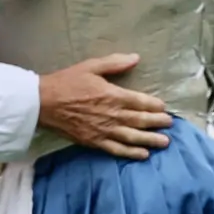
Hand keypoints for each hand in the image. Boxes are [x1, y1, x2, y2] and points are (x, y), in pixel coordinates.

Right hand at [36, 53, 172, 159]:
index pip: (140, 101)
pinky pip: (116, 149)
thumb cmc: (67, 82)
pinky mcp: (94, 142)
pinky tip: (143, 155)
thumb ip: (115, 63)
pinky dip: (131, 153)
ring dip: (150, 140)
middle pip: (140, 120)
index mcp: (113, 95)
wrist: (43, 103)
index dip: (155, 105)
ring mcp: (104, 130)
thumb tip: (136, 58)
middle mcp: (112, 114)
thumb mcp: (91, 66)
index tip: (165, 108)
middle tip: (170, 124)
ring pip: (133, 137)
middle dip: (158, 123)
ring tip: (164, 142)